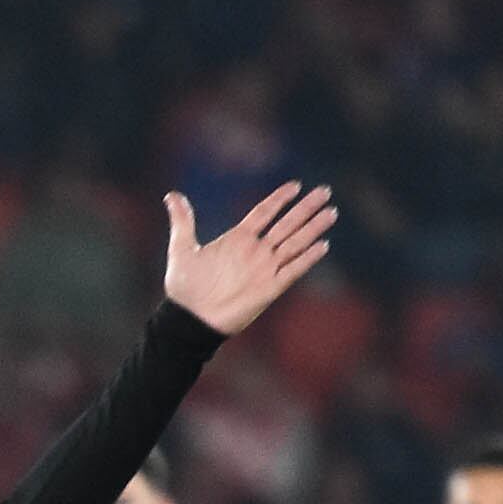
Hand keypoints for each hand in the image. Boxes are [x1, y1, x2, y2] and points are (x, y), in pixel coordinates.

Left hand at [160, 182, 340, 335]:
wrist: (190, 319)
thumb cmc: (185, 287)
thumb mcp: (182, 249)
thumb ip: (182, 221)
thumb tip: (171, 195)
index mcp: (238, 239)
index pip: (264, 212)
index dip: (279, 199)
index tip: (296, 185)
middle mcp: (255, 251)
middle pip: (286, 224)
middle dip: (306, 208)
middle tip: (325, 191)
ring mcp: (264, 269)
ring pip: (294, 243)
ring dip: (312, 228)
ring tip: (330, 212)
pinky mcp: (269, 289)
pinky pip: (292, 271)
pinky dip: (307, 259)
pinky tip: (323, 245)